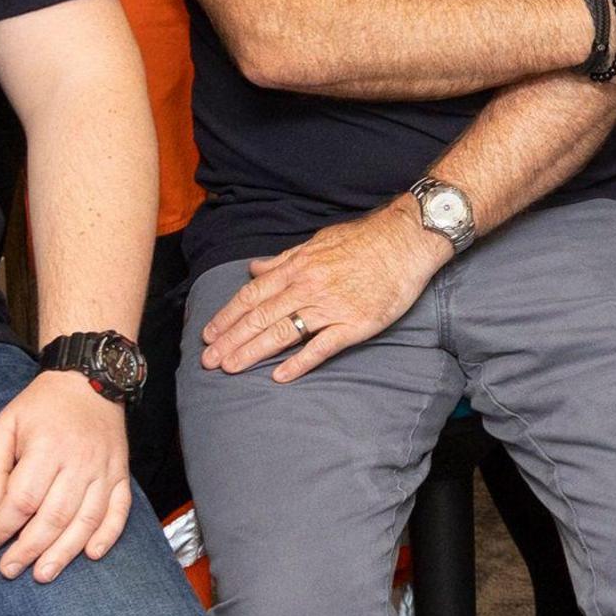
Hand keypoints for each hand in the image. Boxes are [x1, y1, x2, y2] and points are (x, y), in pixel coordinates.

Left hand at [0, 371, 132, 580]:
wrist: (89, 381)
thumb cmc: (40, 408)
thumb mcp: (3, 425)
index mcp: (47, 447)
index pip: (23, 499)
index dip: (2, 527)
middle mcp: (79, 461)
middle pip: (54, 516)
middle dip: (29, 549)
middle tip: (9, 570)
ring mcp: (105, 468)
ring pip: (86, 520)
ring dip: (65, 552)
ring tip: (43, 573)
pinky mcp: (121, 473)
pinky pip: (120, 510)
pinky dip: (109, 535)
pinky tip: (92, 555)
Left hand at [200, 200, 451, 382]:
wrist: (407, 240)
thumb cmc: (364, 240)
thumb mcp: (317, 241)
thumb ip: (283, 259)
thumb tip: (254, 269)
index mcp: (297, 267)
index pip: (252, 295)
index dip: (228, 316)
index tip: (209, 334)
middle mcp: (307, 287)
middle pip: (260, 317)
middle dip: (230, 340)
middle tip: (208, 361)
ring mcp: (331, 307)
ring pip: (283, 333)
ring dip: (253, 352)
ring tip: (230, 369)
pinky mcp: (355, 324)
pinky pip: (321, 346)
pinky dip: (299, 362)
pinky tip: (279, 375)